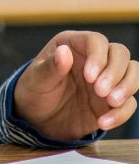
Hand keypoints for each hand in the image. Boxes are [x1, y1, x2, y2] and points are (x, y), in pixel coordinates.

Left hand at [13, 31, 138, 139]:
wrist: (38, 119)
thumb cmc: (34, 91)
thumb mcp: (37, 79)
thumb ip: (51, 67)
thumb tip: (64, 52)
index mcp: (72, 45)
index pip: (96, 41)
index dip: (98, 57)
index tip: (89, 77)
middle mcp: (93, 59)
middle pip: (120, 54)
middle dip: (116, 72)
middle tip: (100, 92)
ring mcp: (106, 80)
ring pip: (132, 73)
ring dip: (127, 87)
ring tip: (110, 102)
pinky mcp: (112, 101)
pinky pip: (129, 103)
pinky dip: (121, 113)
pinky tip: (103, 121)